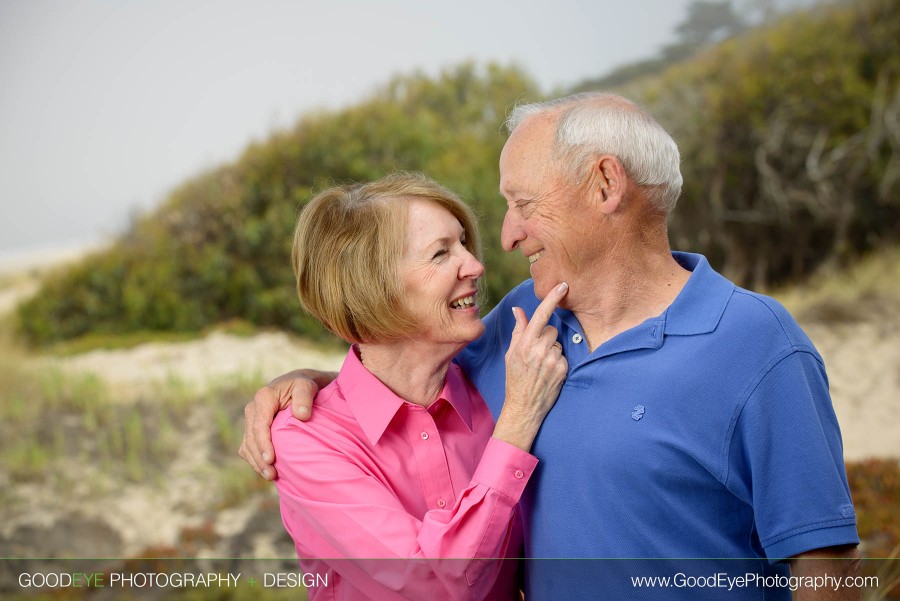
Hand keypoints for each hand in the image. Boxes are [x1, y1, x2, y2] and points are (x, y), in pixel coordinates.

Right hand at [238, 369, 334, 478]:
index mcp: (264, 397)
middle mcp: (253, 408)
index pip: (259, 425)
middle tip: (272, 475)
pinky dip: (254, 460)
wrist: (298, 386)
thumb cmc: (304, 386)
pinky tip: (266, 470)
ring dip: (256, 462)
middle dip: (259, 458)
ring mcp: (251, 420)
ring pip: (247, 445)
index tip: (271, 459)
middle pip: (251, 438)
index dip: (263, 444)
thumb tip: (301, 415)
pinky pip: (248, 447)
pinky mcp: (252, 429)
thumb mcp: (307, 386)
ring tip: (270, 476)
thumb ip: (304, 398)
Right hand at [493, 282, 568, 450]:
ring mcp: (553, 360)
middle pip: (551, 330)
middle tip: (536, 352)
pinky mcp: (563, 369)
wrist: (524, 407)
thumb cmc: (515, 379)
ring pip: (558, 343)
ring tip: (542, 365)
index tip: (563, 285)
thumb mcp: (511, 353)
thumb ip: (519, 330)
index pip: (541, 315)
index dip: (552, 299)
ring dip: (552, 350)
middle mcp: (540, 350)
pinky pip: (563, 356)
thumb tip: (518, 310)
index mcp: (525, 344)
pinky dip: (557, 361)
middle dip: (545, 337)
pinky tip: (549, 372)